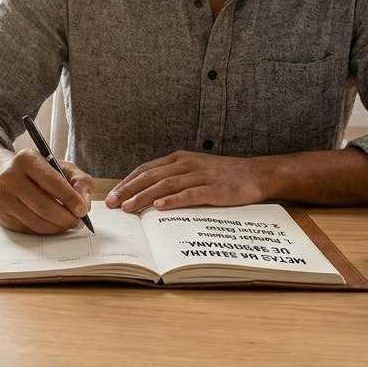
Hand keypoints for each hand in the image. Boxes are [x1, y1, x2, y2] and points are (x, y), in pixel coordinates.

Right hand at [0, 150, 94, 234]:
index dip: (70, 198)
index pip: (51, 181)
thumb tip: (84, 204)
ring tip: (69, 224)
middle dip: (65, 218)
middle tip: (78, 222)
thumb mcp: (63, 168)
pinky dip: (46, 230)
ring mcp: (3, 197)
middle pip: (43, 205)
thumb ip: (80, 181)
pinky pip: (29, 229)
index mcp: (26, 159)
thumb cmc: (41, 172)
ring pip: (36, 221)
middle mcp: (10, 177)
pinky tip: (53, 224)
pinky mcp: (3, 215)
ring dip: (58, 227)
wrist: (9, 176)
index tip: (83, 210)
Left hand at [105, 151, 268, 211]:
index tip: (112, 196)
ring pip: (166, 184)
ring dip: (145, 196)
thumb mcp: (194, 171)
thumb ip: (173, 179)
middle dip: (129, 190)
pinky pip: (190, 194)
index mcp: (179, 159)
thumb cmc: (223, 176)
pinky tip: (160, 207)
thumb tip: (147, 196)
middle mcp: (186, 164)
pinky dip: (173, 200)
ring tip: (129, 207)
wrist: (255, 174)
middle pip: (151, 176)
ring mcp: (200, 175)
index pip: (146, 169)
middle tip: (113, 204)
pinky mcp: (214, 189)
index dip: (127, 182)